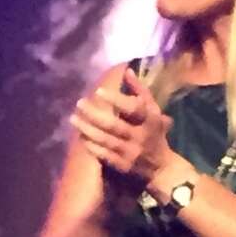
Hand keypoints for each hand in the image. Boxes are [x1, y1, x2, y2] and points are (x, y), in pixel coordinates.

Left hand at [71, 67, 177, 186]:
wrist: (162, 166)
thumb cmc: (154, 131)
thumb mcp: (153, 110)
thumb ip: (140, 91)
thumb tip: (126, 70)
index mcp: (150, 119)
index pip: (132, 108)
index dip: (115, 99)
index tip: (98, 91)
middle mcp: (141, 136)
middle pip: (114, 125)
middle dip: (94, 114)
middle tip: (79, 103)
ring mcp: (131, 152)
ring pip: (106, 140)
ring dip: (88, 129)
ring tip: (73, 119)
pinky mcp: (123, 165)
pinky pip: (104, 154)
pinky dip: (92, 146)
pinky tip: (81, 137)